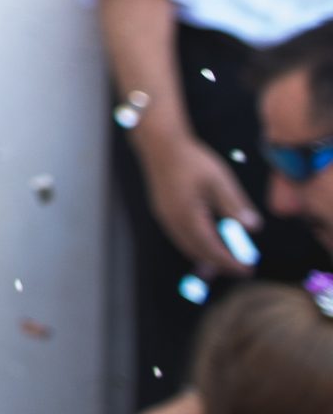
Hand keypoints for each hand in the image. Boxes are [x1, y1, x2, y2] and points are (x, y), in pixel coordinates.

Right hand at [136, 130, 261, 277]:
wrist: (160, 144)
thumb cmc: (192, 160)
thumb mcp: (220, 181)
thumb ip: (235, 206)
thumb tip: (254, 228)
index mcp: (188, 215)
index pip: (211, 248)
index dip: (230, 262)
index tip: (248, 269)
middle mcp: (173, 221)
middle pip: (197, 252)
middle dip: (219, 263)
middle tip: (240, 269)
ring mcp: (164, 216)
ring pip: (186, 245)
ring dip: (206, 256)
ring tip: (226, 260)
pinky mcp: (162, 211)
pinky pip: (180, 236)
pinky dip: (195, 245)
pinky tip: (207, 241)